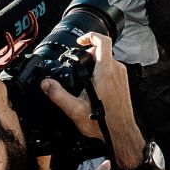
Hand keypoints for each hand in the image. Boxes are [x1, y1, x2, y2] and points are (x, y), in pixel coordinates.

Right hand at [41, 33, 138, 155]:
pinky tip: (93, 87)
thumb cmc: (103, 122)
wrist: (121, 133)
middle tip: (77, 64)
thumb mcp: (75, 109)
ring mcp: (122, 76)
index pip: (103, 41)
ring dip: (95, 64)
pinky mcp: (124, 83)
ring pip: (108, 60)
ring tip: (83, 77)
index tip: (80, 42)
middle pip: (103, 51)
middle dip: (88, 54)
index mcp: (105, 72)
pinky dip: (101, 71)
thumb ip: (58, 95)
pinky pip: (112, 70)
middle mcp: (116, 70)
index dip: (90, 36)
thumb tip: (46, 84)